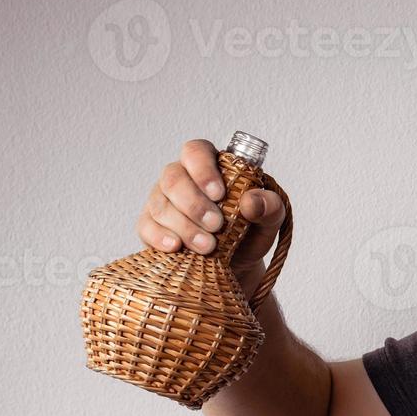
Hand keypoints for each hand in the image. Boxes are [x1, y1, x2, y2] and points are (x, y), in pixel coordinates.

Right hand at [136, 139, 287, 282]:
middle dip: (194, 204)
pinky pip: (146, 226)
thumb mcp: (270, 219)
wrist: (237, 264)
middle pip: (174, 178)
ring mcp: (162, 200)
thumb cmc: (250, 232)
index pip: (196, 151)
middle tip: (217, 225)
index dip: (203, 169)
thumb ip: (270, 206)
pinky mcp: (150, 224)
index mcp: (210, 166)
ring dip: (184, 226)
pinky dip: (161, 237)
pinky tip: (175, 247)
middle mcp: (181, 178)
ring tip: (207, 246)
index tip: (219, 194)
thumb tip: (252, 201)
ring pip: (161, 204)